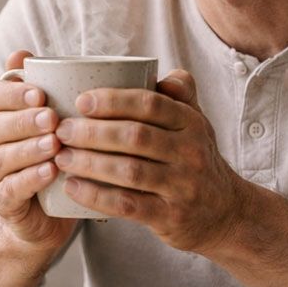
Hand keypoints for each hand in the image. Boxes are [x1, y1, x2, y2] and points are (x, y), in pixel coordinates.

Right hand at [0, 50, 78, 249]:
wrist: (46, 213)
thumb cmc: (51, 156)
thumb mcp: (49, 119)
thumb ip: (38, 87)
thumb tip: (21, 54)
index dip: (13, 93)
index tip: (41, 92)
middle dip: (23, 120)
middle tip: (51, 117)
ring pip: (1, 158)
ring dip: (28, 149)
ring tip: (54, 145)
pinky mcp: (2, 203)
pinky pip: (10, 189)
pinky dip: (30, 179)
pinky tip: (50, 172)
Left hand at [52, 70, 246, 253]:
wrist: (225, 212)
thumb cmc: (196, 158)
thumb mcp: (196, 121)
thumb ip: (178, 93)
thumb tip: (156, 69)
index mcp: (191, 123)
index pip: (151, 105)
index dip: (114, 100)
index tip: (81, 101)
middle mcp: (190, 153)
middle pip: (135, 137)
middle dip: (93, 132)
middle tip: (62, 130)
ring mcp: (182, 187)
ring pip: (129, 171)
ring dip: (89, 163)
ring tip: (61, 156)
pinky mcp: (170, 217)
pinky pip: (128, 205)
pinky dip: (96, 195)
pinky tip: (73, 187)